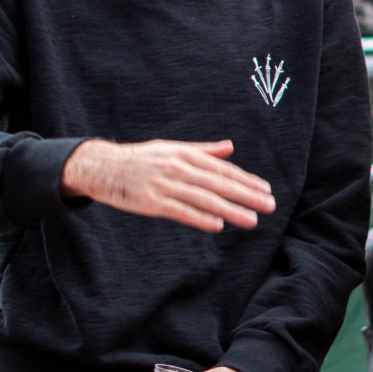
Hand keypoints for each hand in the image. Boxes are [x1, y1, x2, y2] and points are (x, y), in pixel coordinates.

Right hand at [62, 138, 275, 231]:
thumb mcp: (173, 147)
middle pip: (219, 184)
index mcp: (186, 154)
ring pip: (204, 199)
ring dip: (230, 210)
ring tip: (251, 220)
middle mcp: (178, 167)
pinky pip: (180, 211)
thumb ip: (203, 150)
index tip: (266, 189)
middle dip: (247, 195)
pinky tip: (218, 225)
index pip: (223, 169)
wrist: (103, 166)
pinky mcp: (151, 202)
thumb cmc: (141, 158)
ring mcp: (165, 185)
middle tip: (269, 205)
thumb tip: (230, 147)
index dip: (246, 180)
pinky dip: (200, 218)